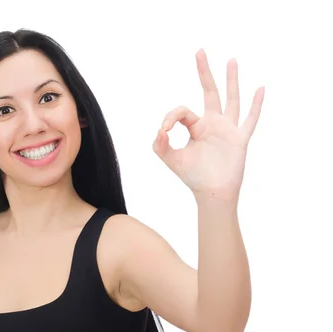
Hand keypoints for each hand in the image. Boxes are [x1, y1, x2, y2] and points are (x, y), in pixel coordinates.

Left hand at [152, 49, 264, 202]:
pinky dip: (256, 105)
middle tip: (199, 51)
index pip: (183, 111)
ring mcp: (228, 129)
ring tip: (232, 60)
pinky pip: (250, 119)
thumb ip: (160, 146)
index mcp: (196, 127)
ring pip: (231, 99)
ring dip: (231, 80)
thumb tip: (158, 131)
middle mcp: (212, 124)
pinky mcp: (239, 138)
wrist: (211, 193)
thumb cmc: (193, 177)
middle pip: (209, 92)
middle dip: (204, 72)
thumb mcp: (171, 160)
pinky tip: (260, 89)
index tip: (164, 129)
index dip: (171, 117)